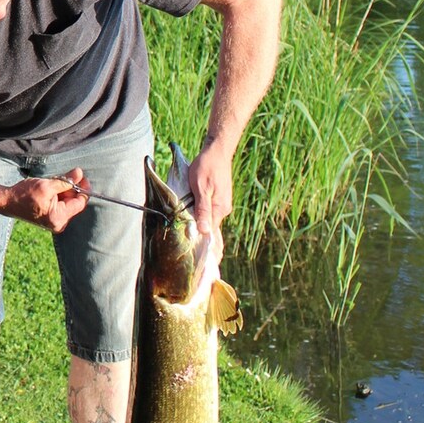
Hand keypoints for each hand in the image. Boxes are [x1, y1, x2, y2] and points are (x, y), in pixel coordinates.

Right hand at [1, 167, 90, 232]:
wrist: (8, 202)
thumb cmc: (24, 194)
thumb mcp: (46, 185)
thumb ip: (65, 181)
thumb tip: (79, 173)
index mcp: (59, 218)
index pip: (80, 203)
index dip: (82, 188)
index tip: (80, 176)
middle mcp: (59, 224)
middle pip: (74, 203)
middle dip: (70, 189)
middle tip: (62, 177)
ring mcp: (54, 222)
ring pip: (67, 203)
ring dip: (63, 191)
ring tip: (51, 184)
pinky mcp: (50, 219)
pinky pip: (60, 205)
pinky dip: (57, 196)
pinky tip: (49, 190)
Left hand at [188, 142, 233, 259]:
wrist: (216, 152)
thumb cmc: (207, 167)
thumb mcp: (201, 188)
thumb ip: (202, 210)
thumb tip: (204, 232)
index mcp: (219, 209)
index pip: (214, 236)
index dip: (210, 252)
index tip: (210, 269)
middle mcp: (222, 210)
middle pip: (215, 234)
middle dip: (211, 250)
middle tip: (209, 270)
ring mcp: (221, 205)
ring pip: (213, 225)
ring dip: (208, 238)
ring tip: (206, 258)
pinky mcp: (218, 200)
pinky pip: (212, 217)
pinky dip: (208, 227)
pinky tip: (205, 233)